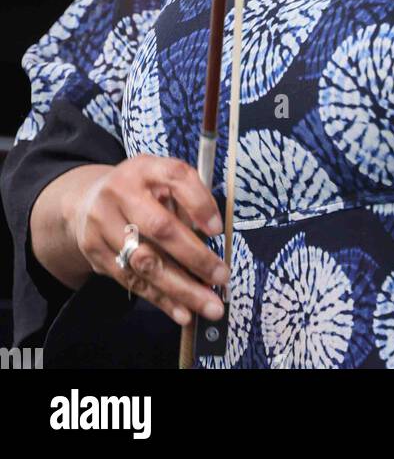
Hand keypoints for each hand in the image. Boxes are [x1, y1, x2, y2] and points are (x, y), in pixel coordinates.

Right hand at [66, 155, 227, 326]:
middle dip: (195, 256)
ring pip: (145, 262)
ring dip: (181, 288)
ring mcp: (103, 224)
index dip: (199, 202)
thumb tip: (214, 239)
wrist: (86, 203)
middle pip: (159, 227)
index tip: (218, 229)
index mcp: (145, 167)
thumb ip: (187, 201)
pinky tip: (183, 312)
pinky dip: (162, 300)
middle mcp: (120, 192)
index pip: (176, 177)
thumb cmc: (141, 192)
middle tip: (221, 276)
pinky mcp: (96, 253)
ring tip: (208, 305)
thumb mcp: (162, 181)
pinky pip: (133, 281)